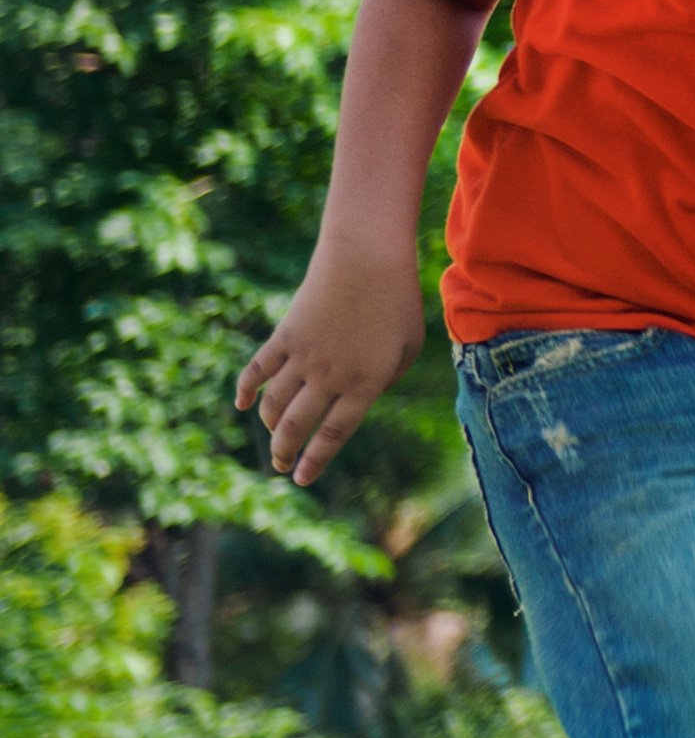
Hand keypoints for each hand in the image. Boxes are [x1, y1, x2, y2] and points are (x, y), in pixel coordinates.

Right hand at [233, 245, 427, 485]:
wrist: (366, 258)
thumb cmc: (398, 301)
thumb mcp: (409, 345)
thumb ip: (388, 378)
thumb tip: (364, 397)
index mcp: (366, 384)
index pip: (335, 434)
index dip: (316, 459)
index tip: (302, 478)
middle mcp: (331, 376)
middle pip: (298, 426)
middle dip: (286, 452)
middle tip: (282, 466)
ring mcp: (304, 356)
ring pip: (274, 403)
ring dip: (269, 427)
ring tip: (272, 441)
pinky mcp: (285, 336)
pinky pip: (257, 370)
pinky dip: (246, 389)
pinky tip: (243, 405)